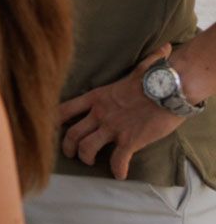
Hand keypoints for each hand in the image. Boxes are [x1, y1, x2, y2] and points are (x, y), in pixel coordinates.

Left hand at [59, 44, 179, 179]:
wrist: (172, 88)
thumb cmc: (158, 77)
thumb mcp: (142, 69)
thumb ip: (144, 63)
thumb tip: (164, 48)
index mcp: (97, 97)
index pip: (65, 109)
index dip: (54, 121)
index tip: (50, 128)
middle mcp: (100, 113)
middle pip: (71, 134)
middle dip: (68, 147)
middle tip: (72, 154)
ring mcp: (113, 128)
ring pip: (87, 148)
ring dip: (87, 158)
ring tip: (92, 162)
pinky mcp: (129, 140)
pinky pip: (117, 160)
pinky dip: (118, 170)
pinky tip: (120, 174)